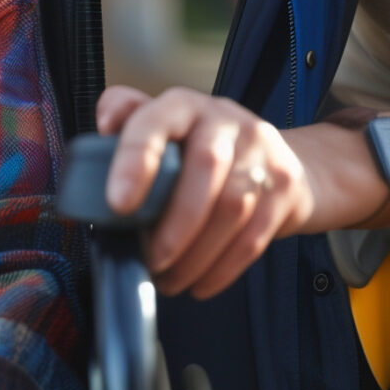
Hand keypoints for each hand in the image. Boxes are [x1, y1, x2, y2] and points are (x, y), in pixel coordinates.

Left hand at [98, 84, 326, 298]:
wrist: (281, 163)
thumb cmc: (203, 152)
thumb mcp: (165, 132)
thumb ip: (130, 126)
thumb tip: (103, 126)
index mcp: (183, 105)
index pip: (155, 121)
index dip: (135, 159)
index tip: (118, 204)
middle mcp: (225, 119)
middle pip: (204, 166)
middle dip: (174, 225)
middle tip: (152, 261)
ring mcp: (262, 150)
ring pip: (233, 205)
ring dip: (197, 255)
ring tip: (171, 279)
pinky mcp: (285, 185)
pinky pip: (255, 235)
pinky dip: (222, 269)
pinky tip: (200, 284)